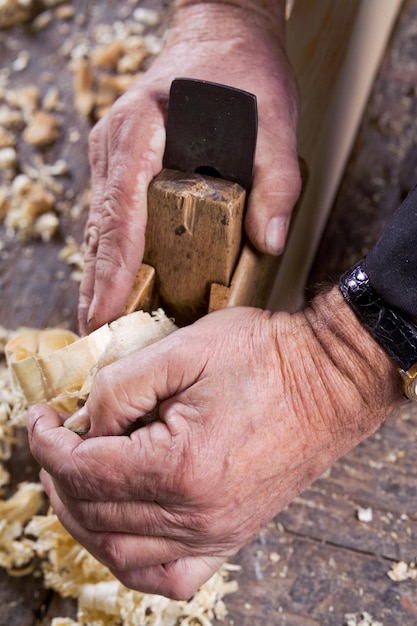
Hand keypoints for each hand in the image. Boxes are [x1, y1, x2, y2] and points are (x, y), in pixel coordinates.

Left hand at [28, 288, 401, 598]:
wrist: (328, 381)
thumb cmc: (264, 358)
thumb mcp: (183, 349)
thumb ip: (119, 386)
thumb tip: (84, 421)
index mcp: (181, 466)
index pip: (84, 470)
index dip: (47, 443)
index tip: (40, 419)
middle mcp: (197, 514)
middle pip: (94, 512)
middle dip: (59, 474)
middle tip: (56, 439)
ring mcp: (216, 533)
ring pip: (120, 551)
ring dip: (83, 517)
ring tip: (76, 478)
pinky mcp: (231, 536)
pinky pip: (168, 576)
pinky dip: (130, 559)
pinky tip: (122, 530)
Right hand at [78, 0, 300, 332]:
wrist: (221, 37)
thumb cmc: (240, 70)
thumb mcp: (273, 119)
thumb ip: (276, 180)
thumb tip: (269, 240)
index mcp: (141, 129)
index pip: (121, 209)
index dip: (113, 266)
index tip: (107, 311)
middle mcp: (116, 146)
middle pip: (101, 228)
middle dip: (98, 285)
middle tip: (99, 336)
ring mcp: (113, 157)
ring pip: (100, 228)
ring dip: (100, 277)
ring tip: (102, 325)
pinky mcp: (122, 167)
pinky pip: (110, 219)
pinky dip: (110, 257)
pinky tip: (116, 287)